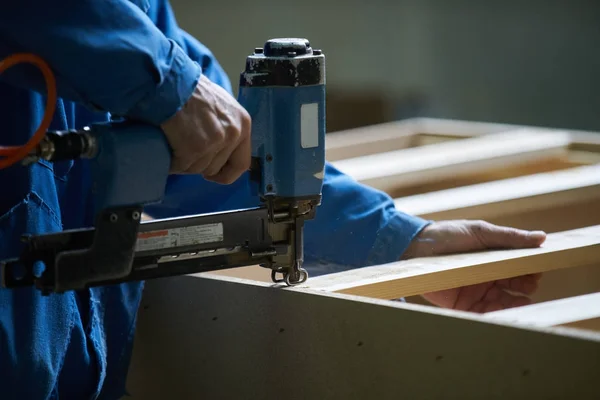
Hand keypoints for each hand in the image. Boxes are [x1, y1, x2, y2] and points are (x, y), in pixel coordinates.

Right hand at [160, 74, 250, 183]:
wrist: (171, 83)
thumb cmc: (192, 91)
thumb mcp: (223, 105)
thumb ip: (228, 127)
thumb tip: (225, 150)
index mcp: (243, 124)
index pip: (242, 164)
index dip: (226, 174)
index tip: (214, 175)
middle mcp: (233, 134)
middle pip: (215, 168)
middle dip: (199, 163)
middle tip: (186, 149)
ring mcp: (215, 142)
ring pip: (198, 169)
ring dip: (184, 162)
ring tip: (177, 143)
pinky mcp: (195, 148)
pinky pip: (182, 166)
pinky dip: (173, 161)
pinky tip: (169, 147)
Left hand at [402, 220, 546, 312]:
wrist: (415, 247)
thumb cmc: (448, 235)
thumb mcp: (480, 232)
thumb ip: (509, 237)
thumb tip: (542, 237)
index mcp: (496, 259)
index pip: (521, 268)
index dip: (531, 270)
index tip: (538, 269)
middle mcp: (490, 277)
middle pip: (516, 287)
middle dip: (526, 287)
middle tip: (529, 285)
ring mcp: (477, 292)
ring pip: (504, 303)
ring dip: (515, 304)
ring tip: (522, 304)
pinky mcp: (463, 305)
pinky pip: (483, 314)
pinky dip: (495, 316)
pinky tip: (503, 314)